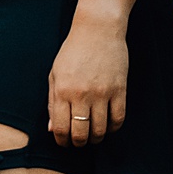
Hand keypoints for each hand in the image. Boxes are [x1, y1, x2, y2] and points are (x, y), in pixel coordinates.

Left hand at [48, 3, 129, 144]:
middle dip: (78, 143)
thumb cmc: (73, 51)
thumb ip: (52, 102)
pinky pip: (118, 119)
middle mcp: (82, 94)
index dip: (62, 141)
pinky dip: (112, 128)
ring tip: (93, 136)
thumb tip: (52, 129)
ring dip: (96, 139)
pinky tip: (107, 127)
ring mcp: (102, 93)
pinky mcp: (119, 90)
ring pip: (100, 130)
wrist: (98, 30)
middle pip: (81, 133)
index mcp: (62, 90)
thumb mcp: (55, 74)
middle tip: (78, 142)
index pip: (61, 128)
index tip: (63, 143)